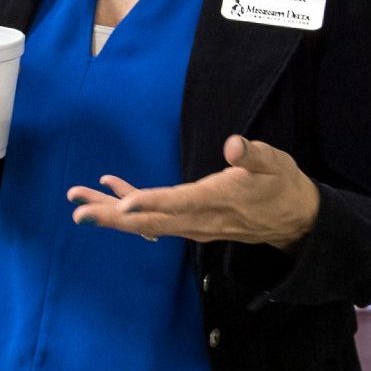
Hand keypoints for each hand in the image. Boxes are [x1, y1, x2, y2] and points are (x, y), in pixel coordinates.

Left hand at [65, 136, 319, 247]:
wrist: (292, 219)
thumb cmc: (282, 186)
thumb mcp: (276, 164)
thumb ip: (254, 155)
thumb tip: (234, 146)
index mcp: (217, 200)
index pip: (180, 202)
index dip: (153, 203)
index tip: (125, 204)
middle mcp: (199, 219)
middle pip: (149, 222)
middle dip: (112, 216)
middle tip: (78, 210)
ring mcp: (192, 225)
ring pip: (145, 223)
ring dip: (111, 212)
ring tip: (78, 201)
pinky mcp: (190, 222)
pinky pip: (155, 218)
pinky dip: (130, 206)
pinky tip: (110, 189)